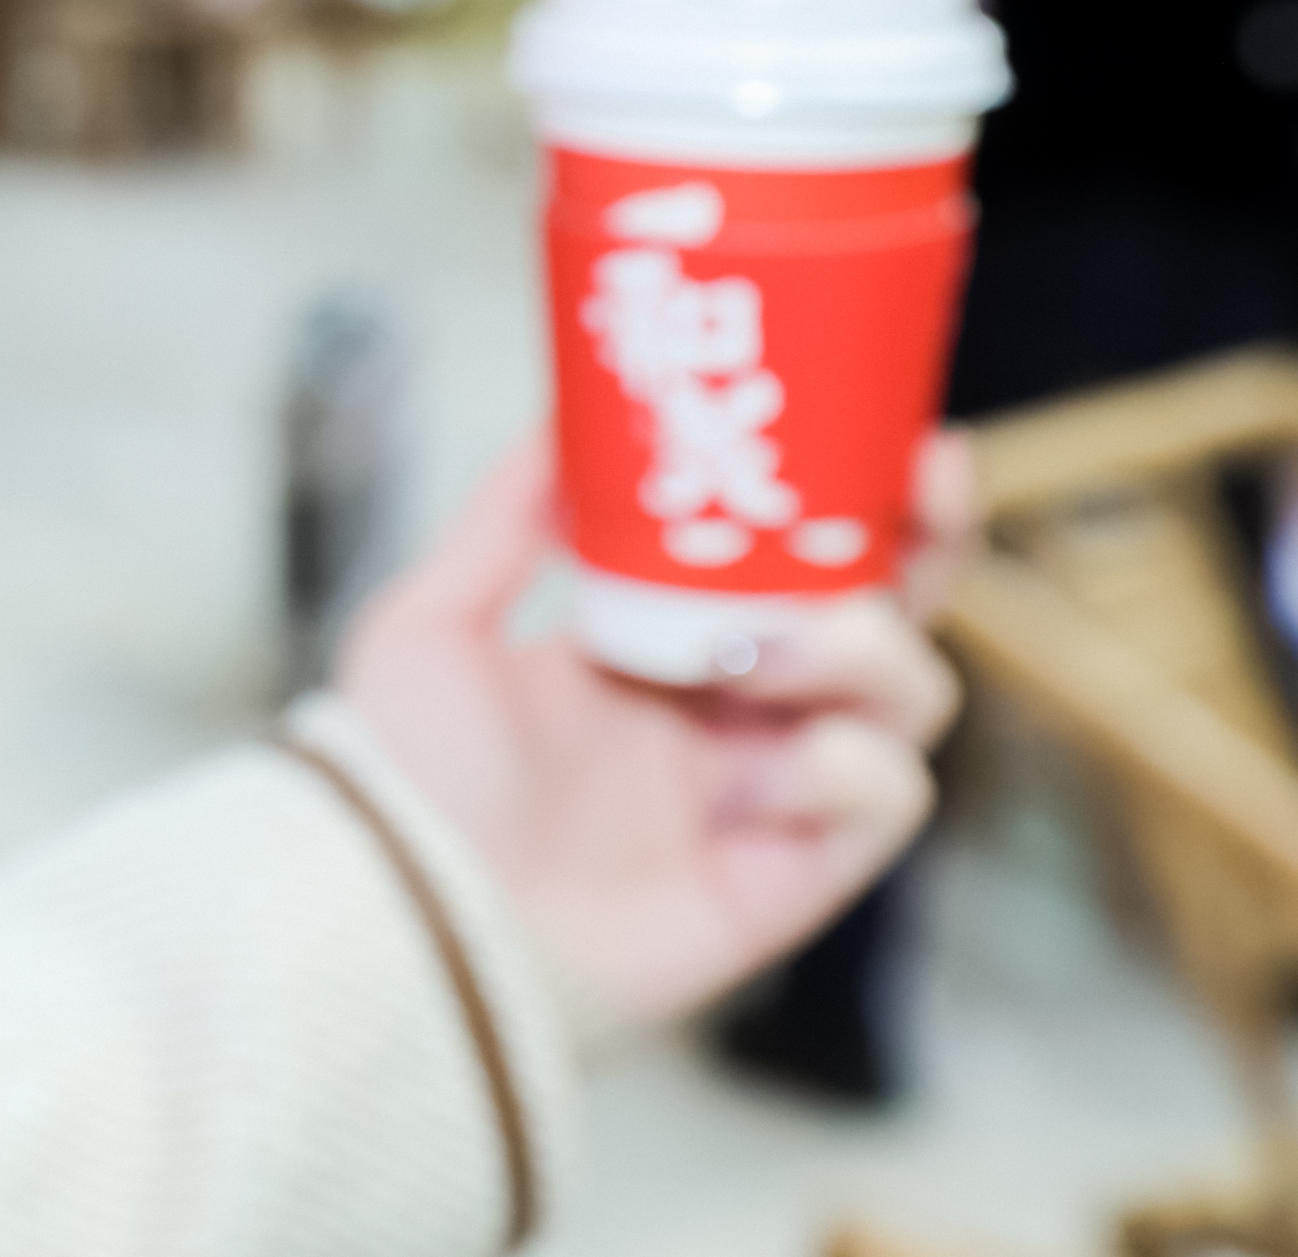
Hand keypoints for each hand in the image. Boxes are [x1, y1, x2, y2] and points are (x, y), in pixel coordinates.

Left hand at [335, 432, 968, 1030]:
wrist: (409, 914)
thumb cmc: (405, 782)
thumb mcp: (431, 622)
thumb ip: (502, 520)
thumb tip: (558, 418)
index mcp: (661, 643)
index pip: (792, 555)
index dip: (858, 493)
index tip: (893, 427)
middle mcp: (731, 712)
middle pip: (888, 612)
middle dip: (926, 541)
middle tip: (923, 484)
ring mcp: (768, 792)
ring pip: (908, 695)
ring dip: (856, 649)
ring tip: (747, 660)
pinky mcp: (791, 876)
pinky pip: (887, 798)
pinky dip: (843, 765)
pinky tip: (755, 775)